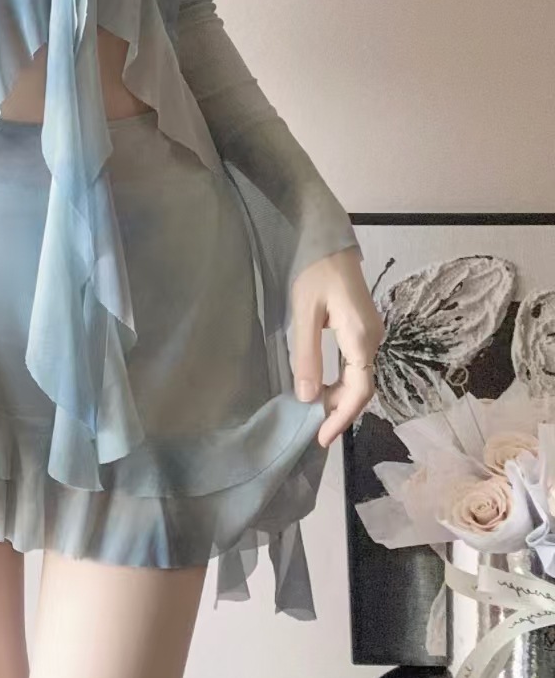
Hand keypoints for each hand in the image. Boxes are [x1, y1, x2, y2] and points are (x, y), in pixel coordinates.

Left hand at [289, 246, 384, 448]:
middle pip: (362, 387)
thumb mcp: (304, 314)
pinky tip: (324, 389)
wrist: (327, 240)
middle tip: (315, 432)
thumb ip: (307, 356)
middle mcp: (373, 338)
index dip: (341, 416)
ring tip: (316, 416)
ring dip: (340, 398)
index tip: (322, 437)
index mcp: (361, 337)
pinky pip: (356, 364)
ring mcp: (371, 333)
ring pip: (360, 377)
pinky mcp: (363, 328)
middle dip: (340, 412)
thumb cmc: (313, 272)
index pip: (359, 389)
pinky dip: (342, 382)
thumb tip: (308, 398)